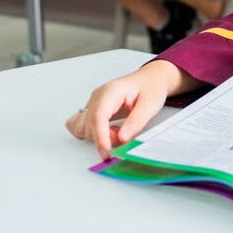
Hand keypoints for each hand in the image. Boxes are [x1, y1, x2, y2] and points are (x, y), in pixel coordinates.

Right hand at [65, 60, 192, 158]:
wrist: (151, 79)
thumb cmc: (151, 87)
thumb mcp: (150, 104)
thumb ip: (136, 122)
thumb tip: (122, 139)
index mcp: (111, 91)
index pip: (98, 117)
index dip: (100, 137)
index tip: (106, 152)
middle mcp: (97, 97)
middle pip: (90, 126)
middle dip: (107, 138)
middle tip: (126, 134)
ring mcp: (93, 103)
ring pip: (83, 129)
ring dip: (100, 136)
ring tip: (119, 130)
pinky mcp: (93, 110)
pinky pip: (82, 127)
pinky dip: (93, 134)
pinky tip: (109, 130)